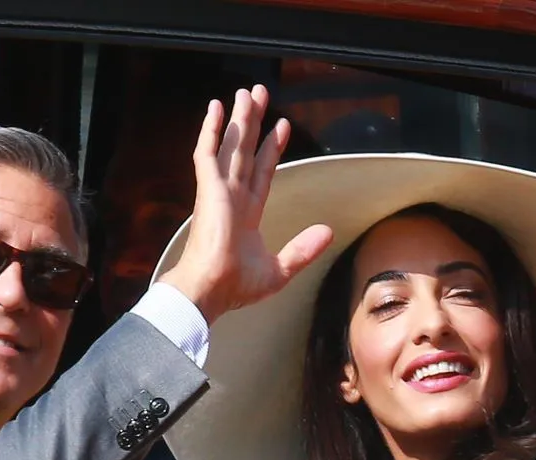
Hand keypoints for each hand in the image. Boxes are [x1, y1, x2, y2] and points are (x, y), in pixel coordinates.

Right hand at [159, 85, 332, 324]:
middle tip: (259, 95)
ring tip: (245, 93)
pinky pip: (208, 153)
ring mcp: (219, 192)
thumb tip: (327, 231)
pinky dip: (211, 130)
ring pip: (231, 145)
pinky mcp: (208, 190)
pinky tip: (215, 108)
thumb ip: (302, 249)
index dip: (272, 148)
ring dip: (238, 119)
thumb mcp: (279, 269)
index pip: (262, 172)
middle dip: (254, 123)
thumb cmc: (234, 287)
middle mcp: (232, 198)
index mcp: (246, 214)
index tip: (281, 126)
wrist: (210, 291)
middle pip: (246, 151)